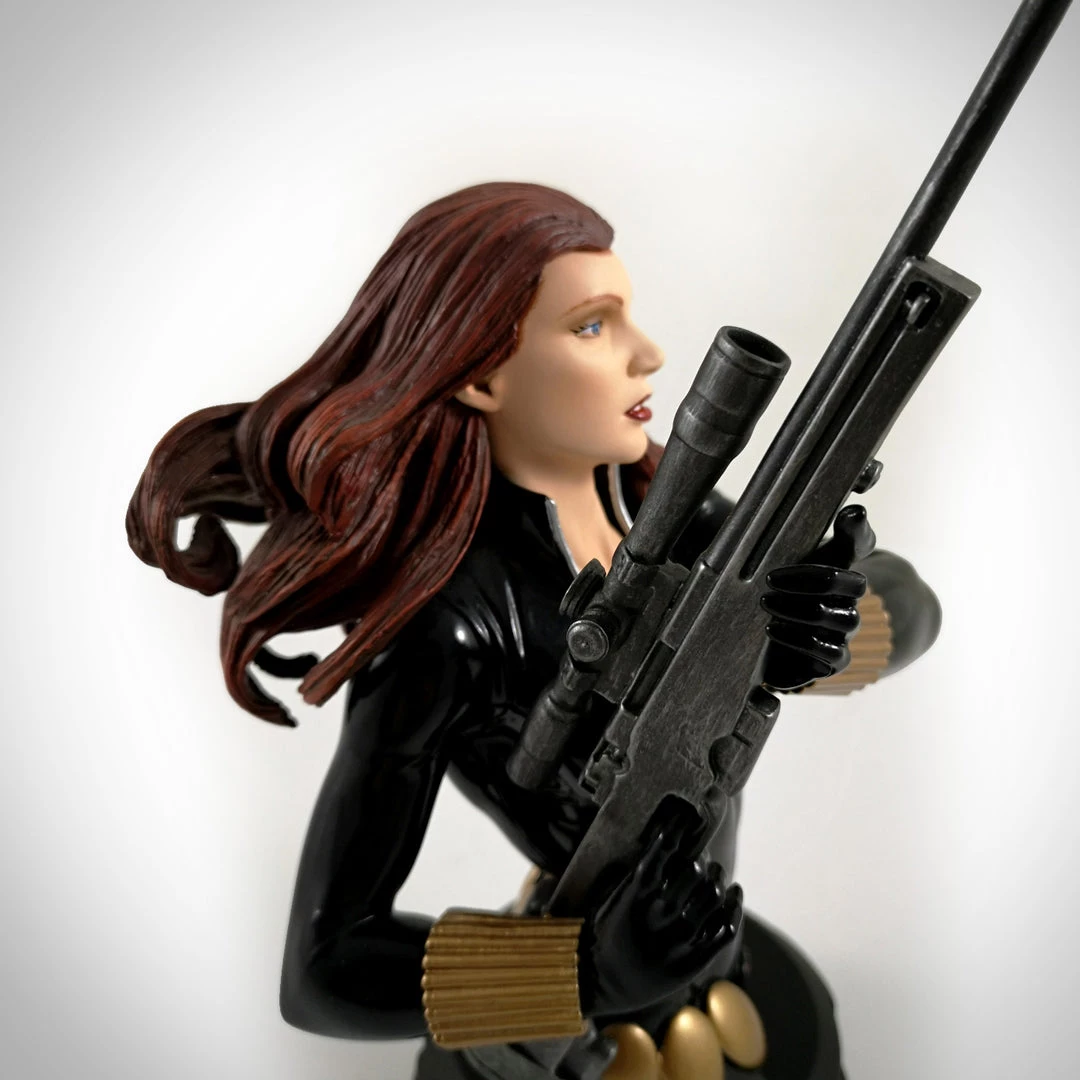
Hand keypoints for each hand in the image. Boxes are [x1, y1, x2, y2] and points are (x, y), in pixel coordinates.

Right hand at [579, 813, 741, 1017]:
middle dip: (701, 858)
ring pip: (714, 894)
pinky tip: (734, 893)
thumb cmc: (606, 932)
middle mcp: (660, 911)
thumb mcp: (611, 895)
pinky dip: (734, 905)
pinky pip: (726, 926)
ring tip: (716, 873)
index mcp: (637, 891)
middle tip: (702, 857)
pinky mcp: (694, 959)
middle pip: (695, 868)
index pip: (666, 847)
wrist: (603, 981)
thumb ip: (636, 870)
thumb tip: (663, 839)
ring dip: (718, 877)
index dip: (680, 826)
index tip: (687, 815)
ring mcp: (679, 937)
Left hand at [759, 504, 874, 689]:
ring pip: (841, 620)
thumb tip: (857, 510)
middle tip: (770, 581)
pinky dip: (802, 641)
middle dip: (808, 583)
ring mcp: (844, 632)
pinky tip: (773, 630)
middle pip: (851, 589)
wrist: (769, 643)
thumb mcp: (791, 565)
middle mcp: (849, 600)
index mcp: (841, 570)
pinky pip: (832, 653)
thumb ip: (810, 542)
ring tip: (767, 605)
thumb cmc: (783, 594)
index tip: (847, 516)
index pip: (860, 544)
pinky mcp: (835, 661)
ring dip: (801, 612)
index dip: (856, 530)